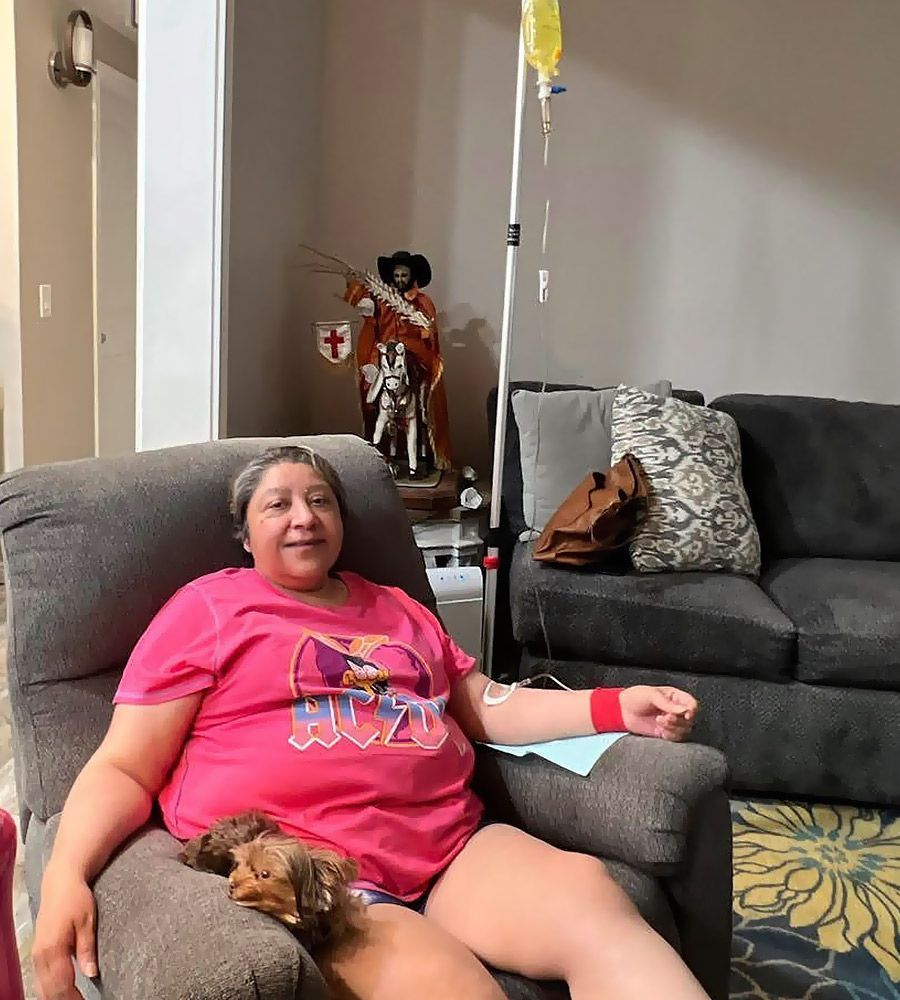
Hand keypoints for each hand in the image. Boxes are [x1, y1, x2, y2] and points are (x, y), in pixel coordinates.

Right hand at [33, 867, 96, 999]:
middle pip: (49, 991)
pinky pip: (40, 979)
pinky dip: (50, 989)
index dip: (73, 999)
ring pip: (42, 988)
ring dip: (57, 997)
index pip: (62, 985)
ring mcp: (37, 954)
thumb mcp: (88, 920)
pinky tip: (63, 992)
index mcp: (54, 949)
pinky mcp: (37, 952)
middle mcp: (41, 955)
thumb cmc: (77, 898)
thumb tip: (91, 974)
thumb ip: (87, 948)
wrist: (60, 881)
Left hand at [619, 686, 697, 740]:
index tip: (685, 714)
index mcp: (675, 697)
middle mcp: (675, 710)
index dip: (691, 710)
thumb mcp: (651, 695)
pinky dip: (670, 736)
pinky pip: (676, 738)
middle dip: (679, 720)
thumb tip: (685, 710)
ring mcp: (671, 722)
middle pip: (690, 720)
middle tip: (665, 717)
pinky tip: (660, 730)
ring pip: (684, 730)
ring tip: (659, 721)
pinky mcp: (665, 733)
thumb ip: (668, 703)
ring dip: (674, 728)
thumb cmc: (635, 697)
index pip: (692, 704)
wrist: (621, 710)